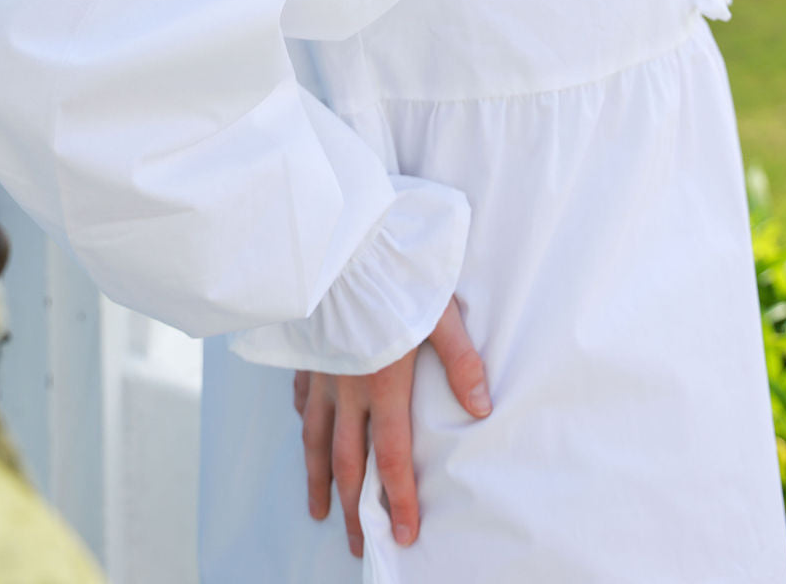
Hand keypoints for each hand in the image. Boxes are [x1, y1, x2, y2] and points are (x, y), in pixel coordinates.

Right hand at [293, 294, 490, 557]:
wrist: (340, 241)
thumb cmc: (394, 271)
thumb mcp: (438, 312)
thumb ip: (460, 361)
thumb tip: (482, 407)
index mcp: (383, 382)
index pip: (392, 455)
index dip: (398, 498)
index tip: (402, 535)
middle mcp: (347, 386)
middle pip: (349, 460)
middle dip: (354, 508)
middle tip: (358, 544)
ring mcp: (322, 370)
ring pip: (317, 438)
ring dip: (320, 479)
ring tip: (320, 510)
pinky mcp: (307, 350)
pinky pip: (303, 397)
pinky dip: (305, 422)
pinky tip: (307, 431)